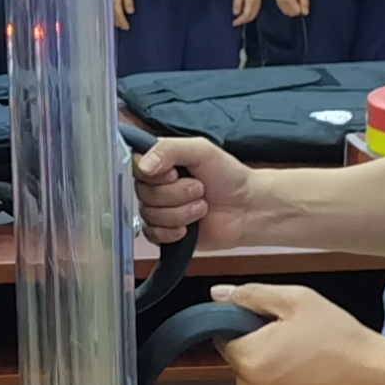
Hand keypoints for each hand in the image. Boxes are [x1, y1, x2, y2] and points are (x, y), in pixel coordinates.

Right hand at [131, 133, 258, 248]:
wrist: (248, 208)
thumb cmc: (229, 176)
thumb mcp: (201, 150)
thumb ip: (170, 149)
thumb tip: (144, 164)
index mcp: (161, 162)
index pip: (136, 166)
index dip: (155, 175)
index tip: (175, 173)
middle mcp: (157, 185)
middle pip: (143, 193)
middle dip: (176, 194)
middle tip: (199, 189)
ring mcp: (160, 210)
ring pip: (150, 215)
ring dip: (181, 213)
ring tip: (201, 206)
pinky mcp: (165, 233)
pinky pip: (153, 234)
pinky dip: (173, 232)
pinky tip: (189, 228)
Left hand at [202, 281, 384, 384]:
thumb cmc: (344, 343)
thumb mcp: (300, 302)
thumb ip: (252, 295)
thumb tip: (218, 295)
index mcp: (249, 358)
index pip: (228, 340)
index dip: (253, 333)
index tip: (282, 335)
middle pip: (243, 370)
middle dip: (264, 360)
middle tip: (302, 354)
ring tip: (311, 378)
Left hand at [228, 0, 259, 28]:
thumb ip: (237, 3)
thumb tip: (236, 14)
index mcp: (251, 1)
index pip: (246, 15)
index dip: (240, 21)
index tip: (233, 23)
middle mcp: (257, 2)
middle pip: (252, 16)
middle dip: (244, 21)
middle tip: (236, 22)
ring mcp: (259, 0)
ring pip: (255, 14)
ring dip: (248, 18)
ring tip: (240, 19)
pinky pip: (256, 10)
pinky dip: (250, 14)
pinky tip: (245, 12)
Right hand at [274, 0, 308, 17]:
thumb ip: (304, 1)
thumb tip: (305, 13)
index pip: (295, 12)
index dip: (301, 10)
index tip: (303, 2)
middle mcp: (281, 1)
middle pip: (289, 13)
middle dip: (296, 10)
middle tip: (299, 0)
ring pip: (284, 11)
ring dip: (290, 9)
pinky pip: (280, 6)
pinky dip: (286, 6)